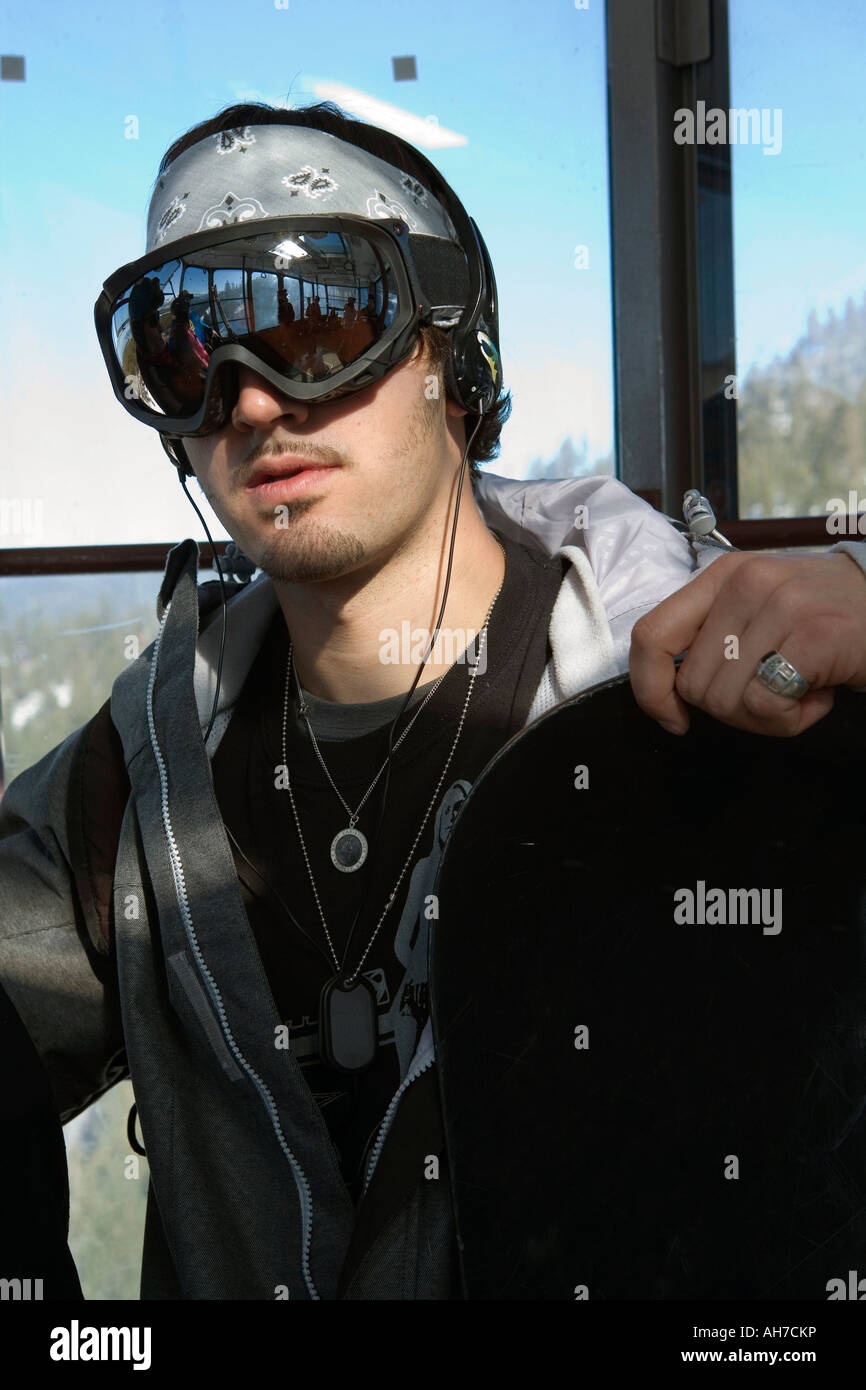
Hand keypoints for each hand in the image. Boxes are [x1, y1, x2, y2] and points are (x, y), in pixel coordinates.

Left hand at [629, 550, 865, 736]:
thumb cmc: (826, 621)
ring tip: (802, 688)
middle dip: (733, 710)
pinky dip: (791, 719)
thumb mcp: (761, 611)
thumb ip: (713, 638)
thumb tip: (666, 694)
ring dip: (766, 716)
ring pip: (727, 701)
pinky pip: (765, 705)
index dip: (650, 690)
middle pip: (694, 686)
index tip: (673, 717)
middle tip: (775, 691)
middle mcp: (746, 583)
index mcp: (722, 577)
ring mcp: (781, 605)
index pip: (651, 636)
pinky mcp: (814, 635)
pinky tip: (818, 694)